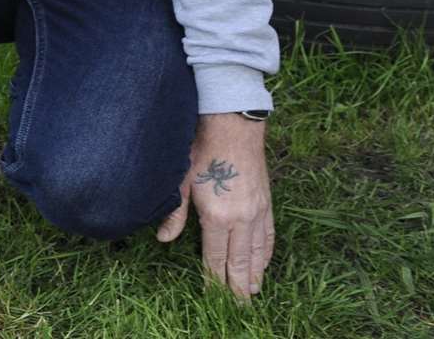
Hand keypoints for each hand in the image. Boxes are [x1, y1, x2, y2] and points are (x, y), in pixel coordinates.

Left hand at [155, 114, 274, 297]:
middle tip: (240, 306)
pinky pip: (269, 235)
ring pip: (258, 252)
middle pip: (240, 261)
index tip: (215, 296)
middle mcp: (241, 219)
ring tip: (254, 291)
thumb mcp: (180, 181)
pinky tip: (265, 261)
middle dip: (239, 285)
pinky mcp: (267, 203)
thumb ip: (175, 214)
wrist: (233, 127)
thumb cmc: (201, 150)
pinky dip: (268, 252)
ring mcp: (258, 212)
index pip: (215, 257)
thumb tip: (163, 240)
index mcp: (217, 217)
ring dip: (256, 273)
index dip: (214, 279)